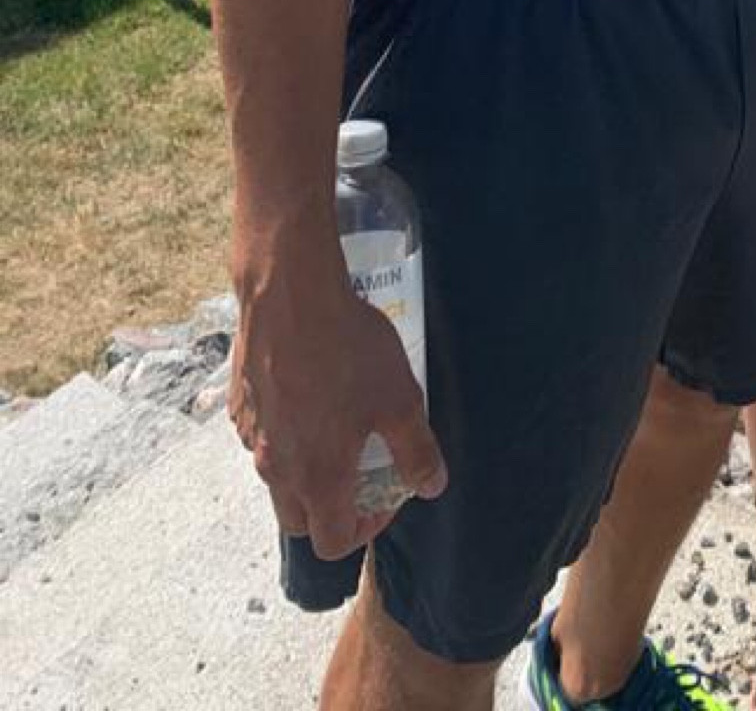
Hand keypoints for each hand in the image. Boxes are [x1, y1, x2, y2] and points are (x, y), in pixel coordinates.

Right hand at [230, 250, 446, 559]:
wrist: (290, 296)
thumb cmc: (349, 349)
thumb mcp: (399, 399)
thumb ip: (416, 451)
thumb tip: (432, 486)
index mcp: (318, 477)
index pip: (333, 542)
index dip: (365, 530)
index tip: (385, 497)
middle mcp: (276, 468)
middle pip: (300, 521)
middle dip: (331, 512)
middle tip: (361, 475)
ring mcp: (251, 438)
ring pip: (276, 479)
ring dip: (306, 473)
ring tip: (337, 429)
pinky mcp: (239, 408)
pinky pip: (261, 440)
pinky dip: (284, 437)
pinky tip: (308, 397)